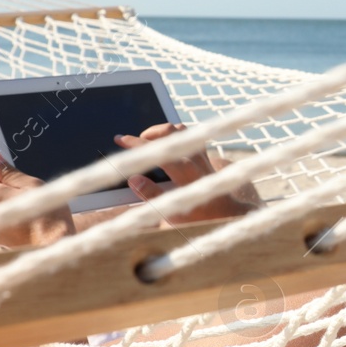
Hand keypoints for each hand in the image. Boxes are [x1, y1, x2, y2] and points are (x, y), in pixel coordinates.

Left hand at [0, 151, 75, 246]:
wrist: (56, 245)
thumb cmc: (48, 214)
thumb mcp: (32, 185)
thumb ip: (10, 172)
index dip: (8, 179)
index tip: (24, 185)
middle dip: (11, 196)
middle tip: (32, 200)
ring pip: (3, 213)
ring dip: (15, 211)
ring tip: (34, 215)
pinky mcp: (2, 244)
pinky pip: (7, 227)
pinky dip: (17, 225)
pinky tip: (32, 226)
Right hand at [114, 123, 261, 223]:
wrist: (225, 214)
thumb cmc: (198, 217)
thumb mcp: (172, 214)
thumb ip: (152, 196)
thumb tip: (134, 179)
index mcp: (186, 175)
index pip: (159, 153)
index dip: (137, 144)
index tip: (120, 138)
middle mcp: (195, 161)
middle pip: (170, 132)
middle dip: (148, 132)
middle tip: (133, 141)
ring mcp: (201, 155)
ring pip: (180, 130)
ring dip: (161, 131)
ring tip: (146, 141)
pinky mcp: (203, 154)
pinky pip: (187, 135)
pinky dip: (172, 134)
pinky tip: (162, 144)